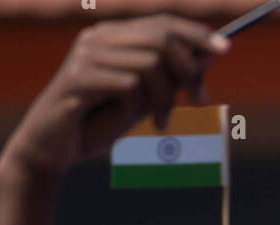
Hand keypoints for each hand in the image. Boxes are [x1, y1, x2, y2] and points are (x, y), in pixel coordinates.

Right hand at [0, 17, 227, 182]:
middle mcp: (99, 38)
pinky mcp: (78, 79)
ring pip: (149, 64)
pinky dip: (139, 107)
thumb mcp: (143, 100)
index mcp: (114, 37)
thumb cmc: (99, 122)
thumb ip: (168, 80)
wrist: (55, 147)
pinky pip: (127, 85)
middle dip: (189, 71)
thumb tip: (205, 60)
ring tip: (162, 124)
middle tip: (199, 101)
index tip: (225, 49)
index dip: (196, 33)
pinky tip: (135, 122)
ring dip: (165, 99)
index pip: (163, 22)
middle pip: (161, 39)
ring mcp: (86, 56)